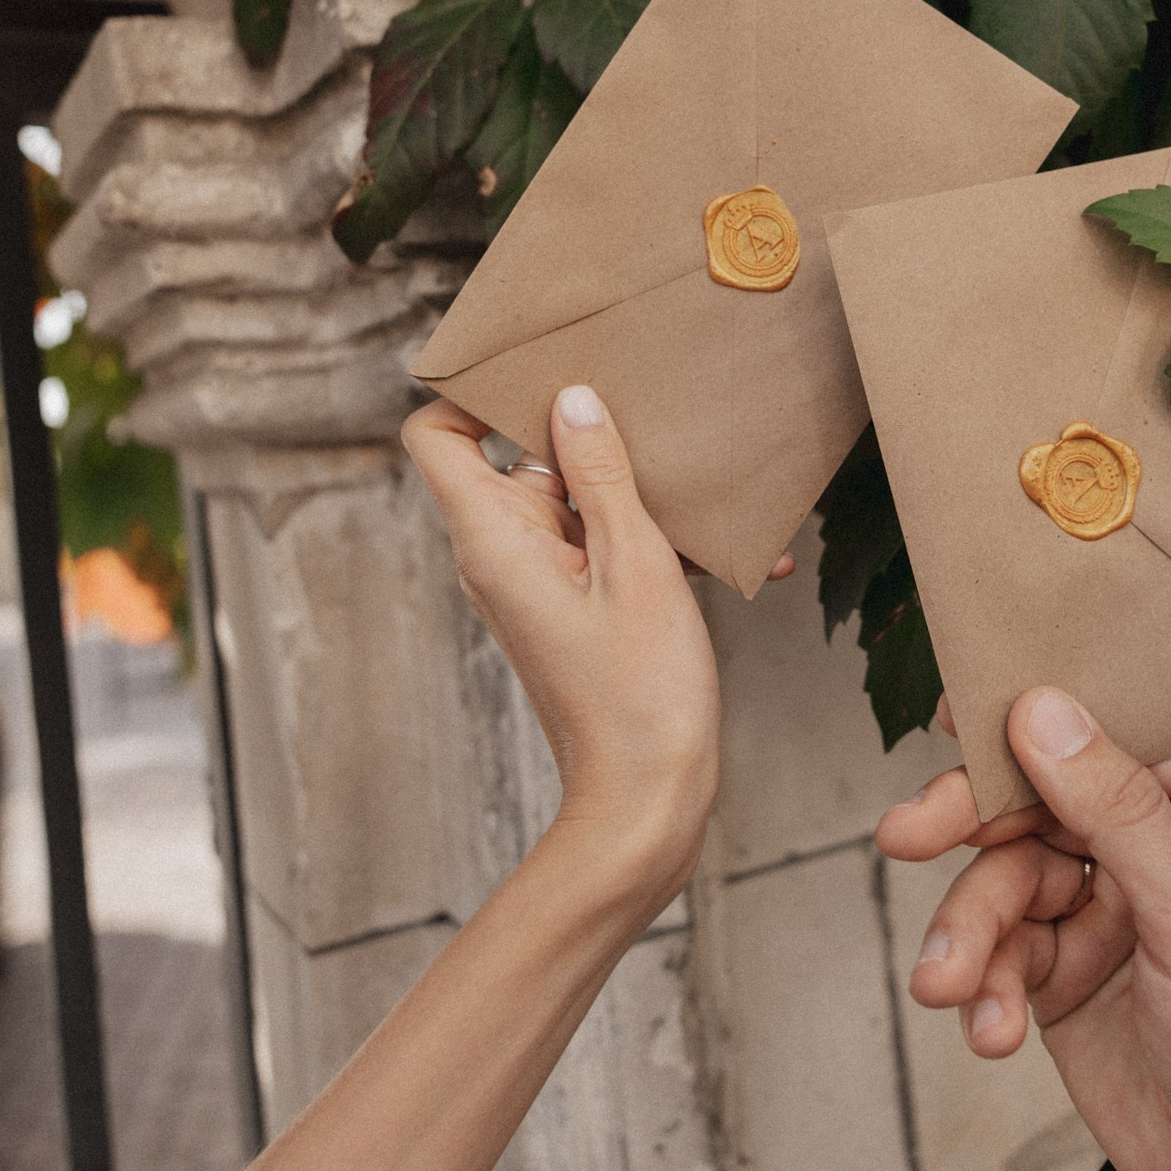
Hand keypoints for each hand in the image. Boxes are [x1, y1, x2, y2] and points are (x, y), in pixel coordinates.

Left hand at [401, 390, 784, 887]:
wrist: (648, 802)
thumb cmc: (640, 695)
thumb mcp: (635, 564)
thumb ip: (602, 475)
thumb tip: (572, 397)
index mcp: (494, 539)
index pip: (438, 436)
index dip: (475, 393)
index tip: (545, 368)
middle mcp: (501, 556)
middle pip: (520, 457)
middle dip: (589, 431)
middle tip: (654, 409)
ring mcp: (538, 583)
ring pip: (575, 501)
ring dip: (641, 493)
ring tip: (713, 494)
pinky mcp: (574, 606)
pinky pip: (603, 546)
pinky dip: (656, 542)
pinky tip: (732, 557)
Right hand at [875, 689, 1170, 1170]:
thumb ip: (1122, 813)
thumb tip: (1047, 712)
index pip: (1120, 737)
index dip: (1038, 723)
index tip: (962, 715)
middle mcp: (1161, 847)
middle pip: (1043, 800)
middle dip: (972, 824)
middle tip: (908, 834)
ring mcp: (1107, 907)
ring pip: (1006, 878)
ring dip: (967, 930)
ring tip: (946, 985)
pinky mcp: (1064, 970)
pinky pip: (998, 950)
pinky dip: (980, 986)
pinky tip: (987, 1029)